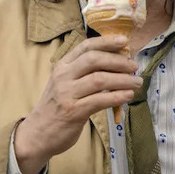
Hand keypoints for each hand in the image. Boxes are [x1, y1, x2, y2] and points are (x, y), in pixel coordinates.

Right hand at [14, 35, 140, 173]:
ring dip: (123, 79)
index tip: (124, 40)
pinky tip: (128, 96)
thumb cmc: (56, 106)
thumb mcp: (65, 83)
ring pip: (100, 79)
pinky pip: (100, 100)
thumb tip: (115, 62)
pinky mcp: (73, 111)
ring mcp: (67, 93)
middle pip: (94, 60)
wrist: (37, 133)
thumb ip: (83, 72)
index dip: (106, 41)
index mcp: (62, 65)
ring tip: (137, 82)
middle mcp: (63, 76)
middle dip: (118, 61)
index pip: (85, 46)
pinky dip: (117, 97)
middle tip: (134, 66)